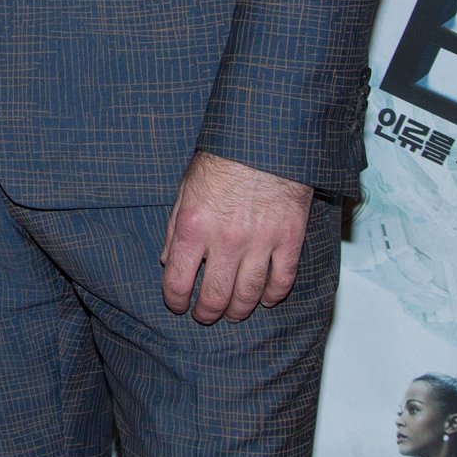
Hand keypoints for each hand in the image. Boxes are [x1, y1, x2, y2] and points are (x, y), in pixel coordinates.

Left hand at [159, 151, 311, 322]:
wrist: (263, 140)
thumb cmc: (221, 161)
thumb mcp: (184, 189)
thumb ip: (174, 228)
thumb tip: (167, 261)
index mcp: (193, 226)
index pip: (178, 280)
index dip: (175, 300)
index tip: (177, 304)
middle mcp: (225, 239)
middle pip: (215, 296)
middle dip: (207, 313)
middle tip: (204, 315)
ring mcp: (259, 242)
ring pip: (249, 295)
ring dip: (239, 310)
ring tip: (232, 313)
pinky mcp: (289, 240)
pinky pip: (281, 280)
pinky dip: (274, 296)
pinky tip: (266, 299)